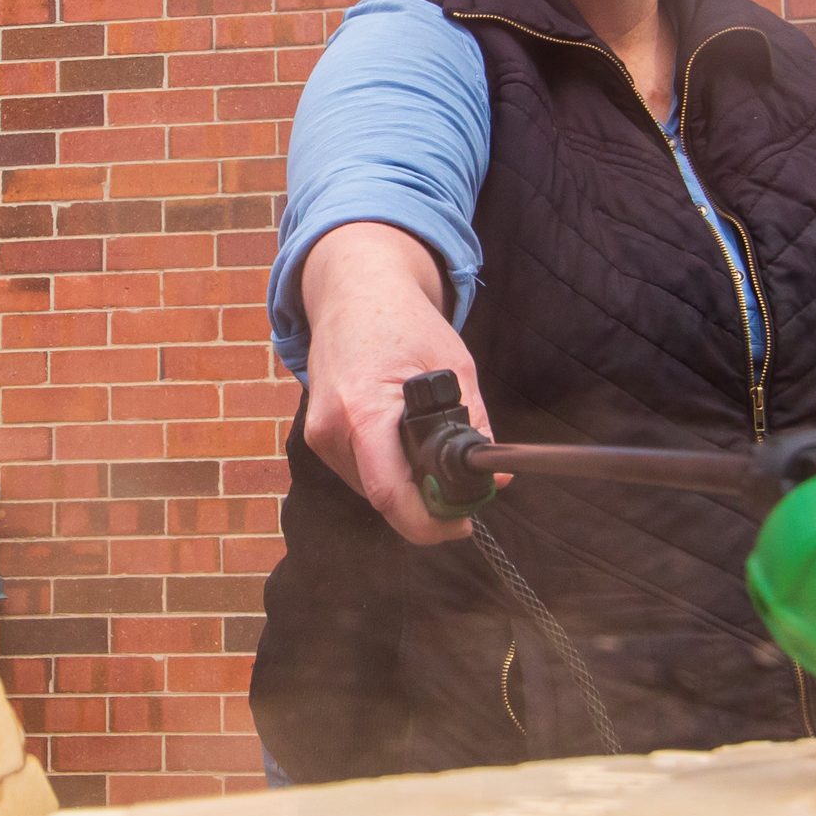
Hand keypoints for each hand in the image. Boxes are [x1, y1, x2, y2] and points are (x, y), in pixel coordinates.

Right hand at [300, 222, 498, 544]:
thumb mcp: (455, 366)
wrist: (353, 291)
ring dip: (406, 490)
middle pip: (381, 498)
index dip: (428, 522)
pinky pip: (358, 472)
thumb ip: (476, 424)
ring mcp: (320, 436)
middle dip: (423, 508)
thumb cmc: (403, 321)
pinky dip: (387, 472)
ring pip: (370, 490)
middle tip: (460, 502)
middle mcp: (331, 430)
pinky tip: (406, 448)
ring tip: (435, 465)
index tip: (461, 524)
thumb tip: (496, 475)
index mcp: (363, 410)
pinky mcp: (318, 437)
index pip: (389, 493)